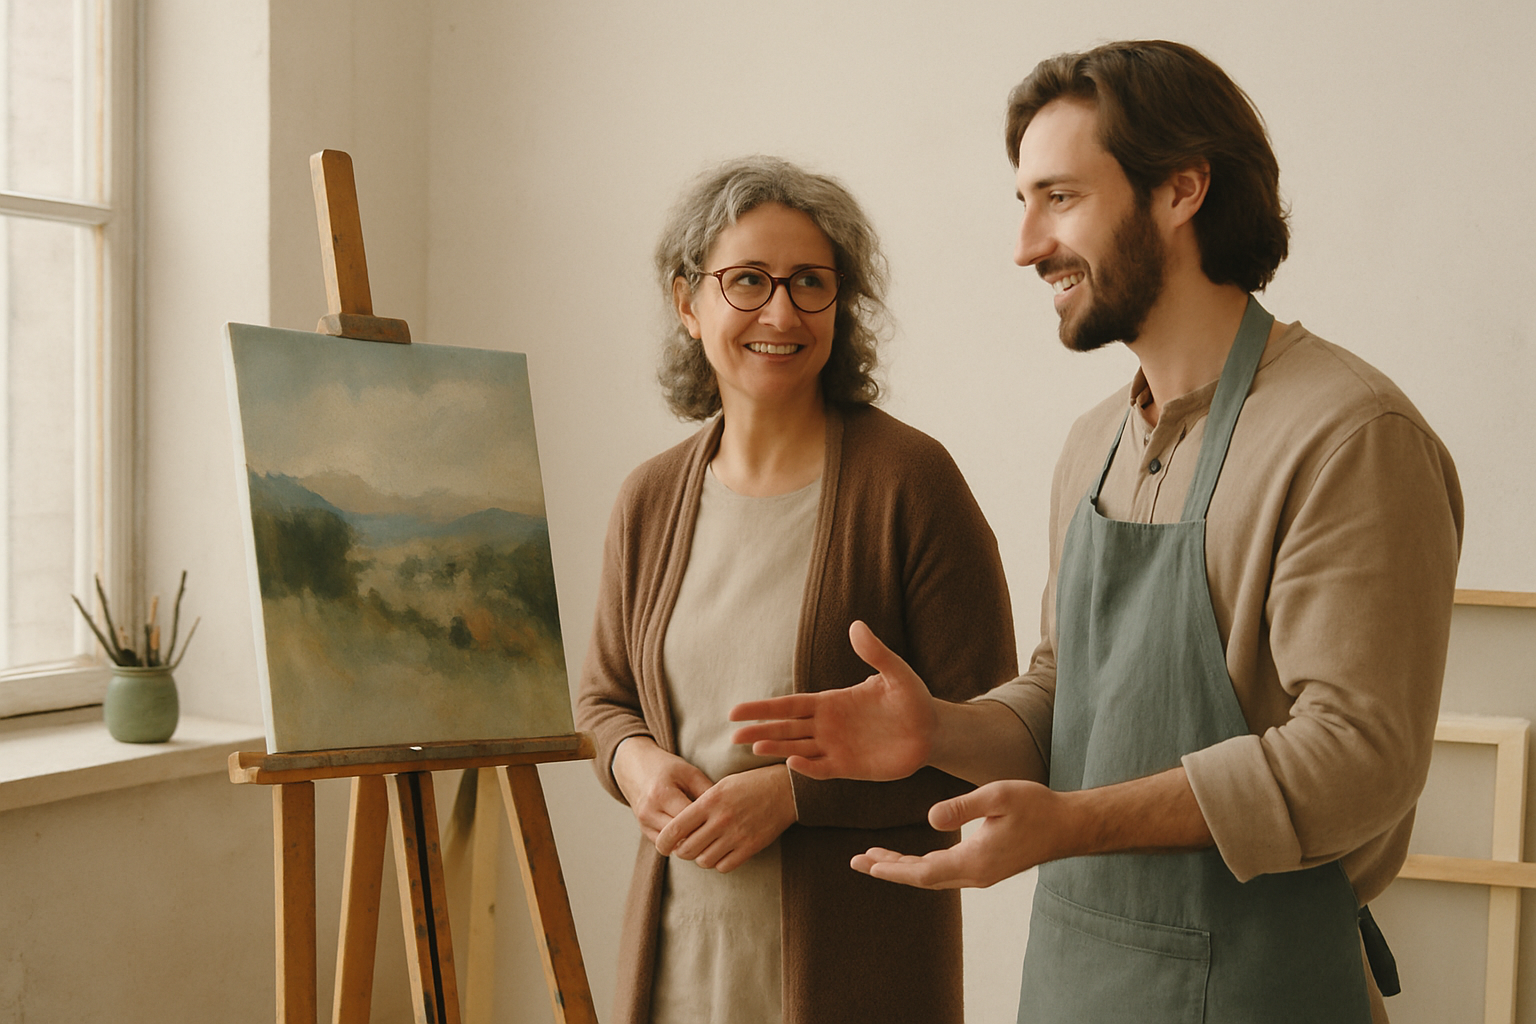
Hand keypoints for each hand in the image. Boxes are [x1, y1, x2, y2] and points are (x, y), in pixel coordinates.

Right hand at [611, 736, 713, 845]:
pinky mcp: (643, 830)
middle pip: (680, 837)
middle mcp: (649, 812)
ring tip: (708, 837)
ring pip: (672, 846)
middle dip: (701, 838)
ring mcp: (644, 823)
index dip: (708, 824)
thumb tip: (726, 812)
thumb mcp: (690, 773)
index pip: (689, 820)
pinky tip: (694, 836)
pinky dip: (680, 843)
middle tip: (720, 835)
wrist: (635, 767)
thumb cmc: (667, 768)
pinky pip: (666, 846)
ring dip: (690, 844)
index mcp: (662, 794)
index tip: (724, 824)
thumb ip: (707, 792)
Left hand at [655, 764, 796, 872]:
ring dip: (701, 858)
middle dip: (682, 851)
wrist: (785, 790)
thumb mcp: (721, 785)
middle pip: (687, 850)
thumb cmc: (750, 784)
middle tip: (686, 846)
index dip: (663, 841)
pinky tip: (722, 853)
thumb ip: (700, 804)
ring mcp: (736, 835)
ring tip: (705, 848)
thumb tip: (680, 825)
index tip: (662, 845)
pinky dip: (719, 863)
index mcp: (709, 801)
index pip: (675, 829)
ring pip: (704, 861)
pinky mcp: (750, 847)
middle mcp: (720, 820)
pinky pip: (724, 866)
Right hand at [729, 620, 936, 780]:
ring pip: (797, 749)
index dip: (763, 708)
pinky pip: (822, 769)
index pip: (789, 706)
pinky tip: (792, 762)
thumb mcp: (896, 672)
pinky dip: (807, 768)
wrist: (933, 731)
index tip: (735, 711)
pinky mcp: (850, 768)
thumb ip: (875, 652)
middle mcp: (828, 726)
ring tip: (752, 748)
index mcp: (831, 702)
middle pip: (785, 729)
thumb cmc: (913, 699)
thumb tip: (856, 625)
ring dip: (777, 748)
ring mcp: (837, 748)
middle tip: (732, 736)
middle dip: (759, 731)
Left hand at [850, 768, 1212, 888]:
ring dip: (903, 866)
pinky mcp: (988, 868)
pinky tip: (912, 855)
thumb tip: (930, 819)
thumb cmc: (1037, 806)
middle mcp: (974, 875)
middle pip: (921, 877)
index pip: (922, 870)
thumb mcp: (999, 796)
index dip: (892, 867)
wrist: (1070, 825)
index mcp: (974, 861)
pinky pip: (945, 871)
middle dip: (889, 868)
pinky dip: (923, 864)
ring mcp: (981, 874)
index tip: (866, 862)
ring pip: (933, 875)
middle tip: (857, 861)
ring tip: (875, 857)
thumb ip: (964, 806)